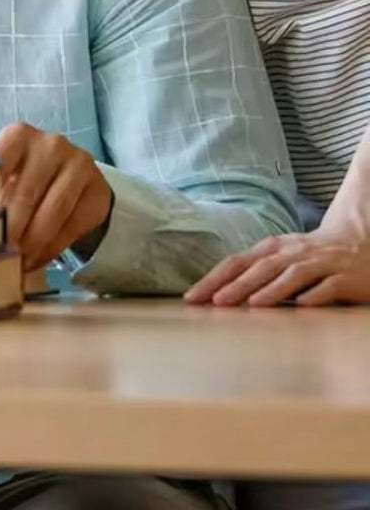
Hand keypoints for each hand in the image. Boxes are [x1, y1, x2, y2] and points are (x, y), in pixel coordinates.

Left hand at [0, 123, 113, 271]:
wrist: (74, 177)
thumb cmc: (26, 174)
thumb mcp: (5, 173)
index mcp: (20, 135)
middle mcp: (52, 144)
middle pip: (27, 192)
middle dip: (11, 228)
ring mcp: (79, 166)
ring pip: (53, 212)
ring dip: (32, 242)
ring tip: (17, 261)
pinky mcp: (98, 192)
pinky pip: (73, 226)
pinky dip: (52, 247)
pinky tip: (36, 258)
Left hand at [185, 228, 369, 306]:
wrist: (359, 241)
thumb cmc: (310, 255)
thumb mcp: (280, 257)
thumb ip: (255, 270)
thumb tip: (217, 291)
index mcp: (272, 248)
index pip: (236, 262)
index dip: (214, 278)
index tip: (192, 297)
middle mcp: (292, 253)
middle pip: (259, 268)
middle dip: (235, 286)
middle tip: (213, 303)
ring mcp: (319, 263)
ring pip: (292, 275)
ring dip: (272, 289)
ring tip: (252, 304)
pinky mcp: (344, 277)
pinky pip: (328, 287)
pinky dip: (315, 294)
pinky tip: (302, 305)